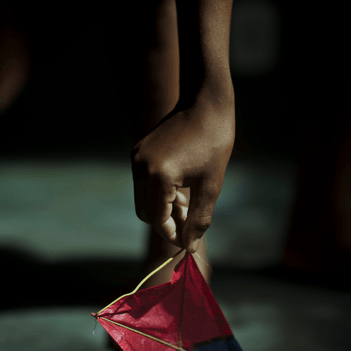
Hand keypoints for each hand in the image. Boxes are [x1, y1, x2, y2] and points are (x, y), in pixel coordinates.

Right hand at [131, 91, 234, 253]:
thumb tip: (189, 246)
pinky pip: (143, 183)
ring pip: (143, 199)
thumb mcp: (211, 185)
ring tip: (188, 201)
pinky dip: (158, 193)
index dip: (173, 233)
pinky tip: (180, 187)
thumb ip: (199, 219)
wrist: (205, 103)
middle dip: (166, 222)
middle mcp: (141, 167)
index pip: (157, 220)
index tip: (189, 240)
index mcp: (158, 176)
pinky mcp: (138, 152)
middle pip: (146, 213)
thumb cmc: (214, 142)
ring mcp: (136, 158)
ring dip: (163, 208)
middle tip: (190, 221)